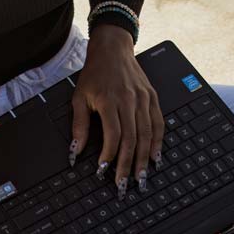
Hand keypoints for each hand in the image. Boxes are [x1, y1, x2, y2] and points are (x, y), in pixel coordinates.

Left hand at [69, 26, 164, 198]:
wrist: (113, 49)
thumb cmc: (95, 74)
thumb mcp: (79, 97)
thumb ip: (79, 125)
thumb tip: (75, 151)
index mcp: (109, 100)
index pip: (113, 134)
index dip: (110, 155)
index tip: (104, 170)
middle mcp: (129, 100)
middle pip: (132, 139)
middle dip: (127, 164)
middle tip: (124, 184)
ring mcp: (144, 99)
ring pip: (147, 134)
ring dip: (144, 159)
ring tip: (141, 177)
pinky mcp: (153, 98)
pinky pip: (158, 123)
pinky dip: (158, 142)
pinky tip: (155, 158)